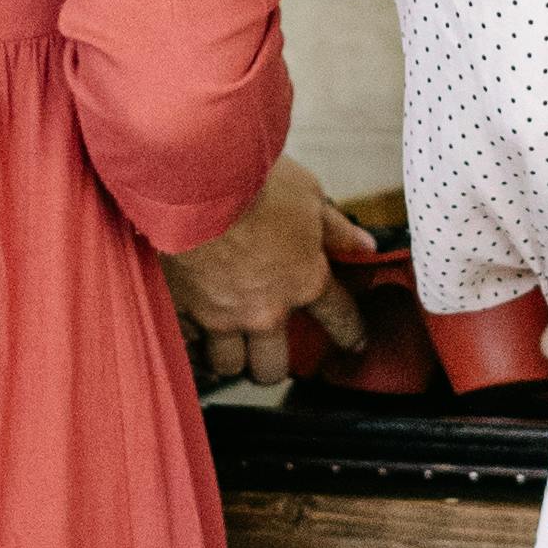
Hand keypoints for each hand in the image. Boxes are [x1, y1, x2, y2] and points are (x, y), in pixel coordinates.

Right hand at [164, 152, 368, 359]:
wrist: (193, 181)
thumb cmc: (250, 182)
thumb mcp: (308, 195)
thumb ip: (335, 228)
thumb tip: (365, 246)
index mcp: (304, 281)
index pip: (339, 319)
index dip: (351, 334)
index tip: (354, 343)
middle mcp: (265, 309)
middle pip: (274, 365)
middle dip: (276, 364)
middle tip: (272, 354)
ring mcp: (220, 315)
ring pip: (229, 365)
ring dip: (232, 359)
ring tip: (230, 349)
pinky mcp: (181, 309)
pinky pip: (187, 344)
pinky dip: (191, 340)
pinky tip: (192, 332)